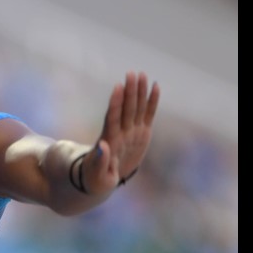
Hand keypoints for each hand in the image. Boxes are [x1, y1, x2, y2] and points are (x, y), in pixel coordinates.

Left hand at [77, 72, 159, 192]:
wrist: (104, 178)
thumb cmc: (97, 179)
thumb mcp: (98, 175)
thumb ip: (100, 160)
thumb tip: (102, 145)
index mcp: (110, 141)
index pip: (113, 119)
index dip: (115, 103)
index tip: (118, 88)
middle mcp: (121, 132)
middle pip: (126, 109)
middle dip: (129, 92)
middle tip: (131, 73)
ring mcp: (132, 131)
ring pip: (137, 108)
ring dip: (139, 91)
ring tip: (142, 75)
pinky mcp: (142, 133)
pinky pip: (148, 115)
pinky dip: (152, 101)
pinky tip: (155, 86)